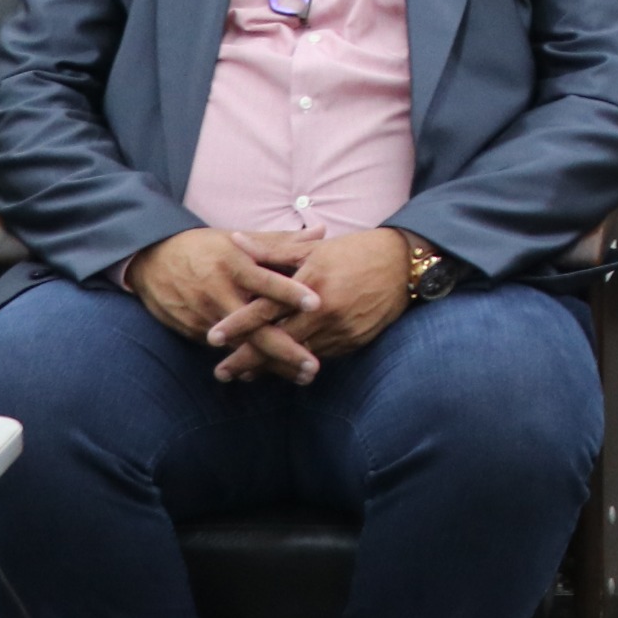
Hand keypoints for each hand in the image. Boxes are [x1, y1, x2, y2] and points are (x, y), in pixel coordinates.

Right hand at [127, 227, 323, 371]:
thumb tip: (322, 231)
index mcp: (234, 264)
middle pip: (254, 325)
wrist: (151, 260)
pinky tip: (269, 373)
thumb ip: (282, 241)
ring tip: (300, 376)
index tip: (317, 303)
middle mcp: (219, 292)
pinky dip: (246, 362)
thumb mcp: (239, 239)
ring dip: (270, 364)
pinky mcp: (193, 331)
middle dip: (284, 349)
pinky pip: (225, 350)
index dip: (290, 292)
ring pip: (242, 345)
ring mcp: (205, 315)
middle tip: (313, 366)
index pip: (266, 280)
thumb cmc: (205, 248)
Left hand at [211, 228, 416, 382]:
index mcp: (310, 283)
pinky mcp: (353, 342)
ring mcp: (340, 329)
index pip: (266, 308)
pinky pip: (320, 356)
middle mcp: (324, 310)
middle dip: (247, 359)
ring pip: (297, 355)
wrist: (404, 266)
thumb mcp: (313, 248)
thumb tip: (236, 241)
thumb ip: (272, 250)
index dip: (238, 323)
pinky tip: (281, 369)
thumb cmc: (356, 251)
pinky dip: (298, 363)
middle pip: (277, 340)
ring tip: (245, 376)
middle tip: (221, 373)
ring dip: (270, 367)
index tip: (213, 336)